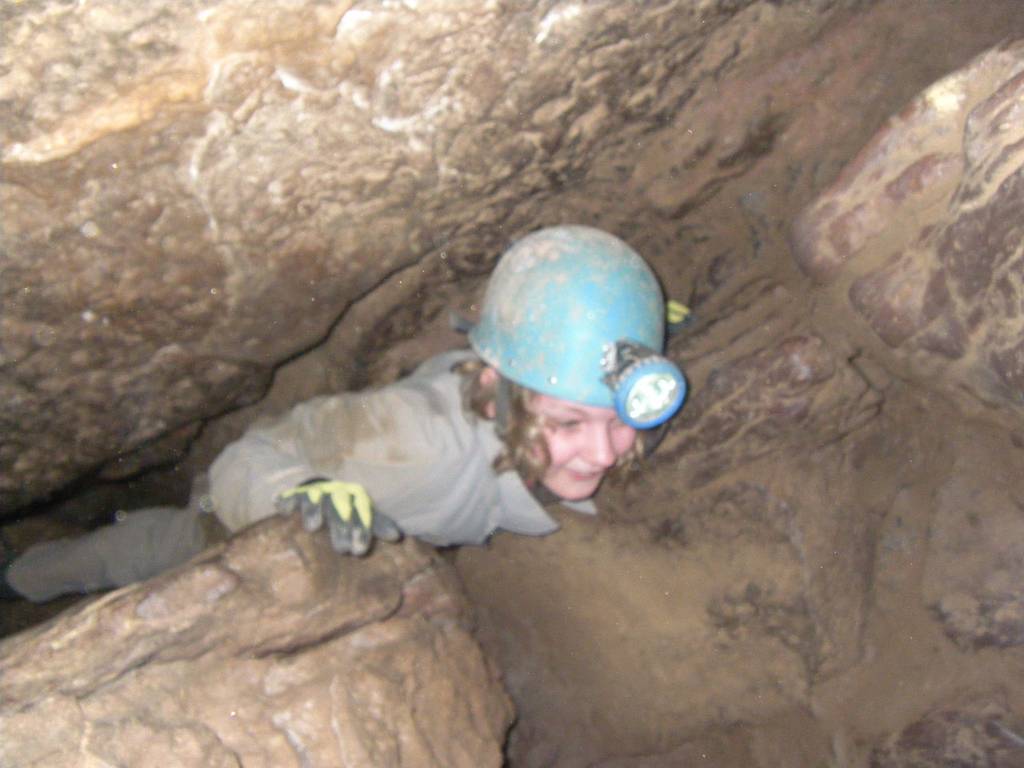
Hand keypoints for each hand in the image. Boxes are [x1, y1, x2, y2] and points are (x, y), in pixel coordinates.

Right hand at [275, 478, 401, 555]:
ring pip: (316, 497)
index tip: (360, 551)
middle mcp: (337, 491)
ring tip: (313, 527)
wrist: (321, 488)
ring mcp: (316, 491)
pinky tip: (281, 508)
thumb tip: (397, 537)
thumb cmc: (346, 509)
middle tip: (342, 550)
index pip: (362, 512)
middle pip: (340, 507)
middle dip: (341, 526)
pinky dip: (286, 500)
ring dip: (314, 509)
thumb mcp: (362, 514)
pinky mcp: (295, 494)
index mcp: (355, 496)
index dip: (362, 530)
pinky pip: (290, 496)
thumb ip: (376, 525)